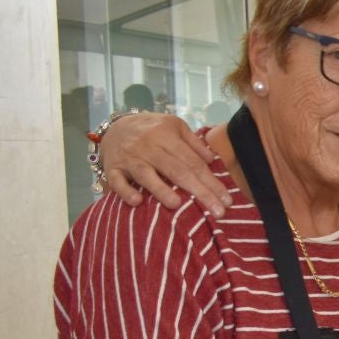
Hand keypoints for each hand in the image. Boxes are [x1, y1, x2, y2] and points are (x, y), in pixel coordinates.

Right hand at [98, 111, 230, 216]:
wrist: (114, 126)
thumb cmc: (152, 130)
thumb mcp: (174, 126)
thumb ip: (193, 143)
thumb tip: (212, 161)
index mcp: (166, 135)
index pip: (193, 162)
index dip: (211, 181)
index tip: (227, 200)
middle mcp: (147, 146)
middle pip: (177, 171)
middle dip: (199, 192)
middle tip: (218, 212)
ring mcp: (129, 158)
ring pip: (146, 175)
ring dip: (161, 190)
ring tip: (177, 205)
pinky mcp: (112, 168)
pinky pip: (117, 181)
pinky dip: (126, 191)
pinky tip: (137, 202)